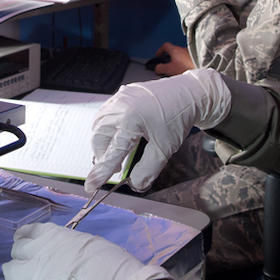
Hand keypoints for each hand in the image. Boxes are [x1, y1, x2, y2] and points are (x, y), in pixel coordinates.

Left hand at [3, 222, 171, 279]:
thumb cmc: (110, 265)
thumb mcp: (86, 243)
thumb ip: (65, 245)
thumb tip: (60, 251)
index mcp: (52, 236)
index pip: (26, 233)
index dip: (24, 239)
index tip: (24, 242)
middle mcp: (38, 253)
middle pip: (16, 253)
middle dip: (19, 257)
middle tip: (24, 263)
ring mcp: (34, 277)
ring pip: (11, 275)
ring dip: (15, 276)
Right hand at [85, 70, 231, 192]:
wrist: (188, 93)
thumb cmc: (178, 117)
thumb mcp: (165, 148)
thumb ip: (148, 169)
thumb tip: (136, 183)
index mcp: (130, 120)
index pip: (111, 152)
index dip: (101, 172)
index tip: (91, 186)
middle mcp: (120, 107)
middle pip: (98, 137)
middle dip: (102, 155)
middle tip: (115, 167)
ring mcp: (119, 98)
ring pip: (98, 124)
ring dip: (102, 141)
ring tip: (116, 152)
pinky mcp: (121, 94)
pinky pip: (105, 113)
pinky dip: (106, 127)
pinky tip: (117, 134)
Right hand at [154, 43, 194, 75]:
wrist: (202, 69)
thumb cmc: (187, 68)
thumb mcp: (170, 69)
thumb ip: (161, 68)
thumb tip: (157, 68)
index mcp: (175, 50)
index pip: (165, 46)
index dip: (160, 50)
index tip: (158, 55)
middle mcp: (183, 49)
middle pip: (173, 50)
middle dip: (169, 57)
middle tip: (167, 64)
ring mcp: (190, 53)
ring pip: (181, 55)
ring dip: (178, 60)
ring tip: (177, 68)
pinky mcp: (196, 58)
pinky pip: (188, 58)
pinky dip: (185, 62)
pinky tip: (185, 69)